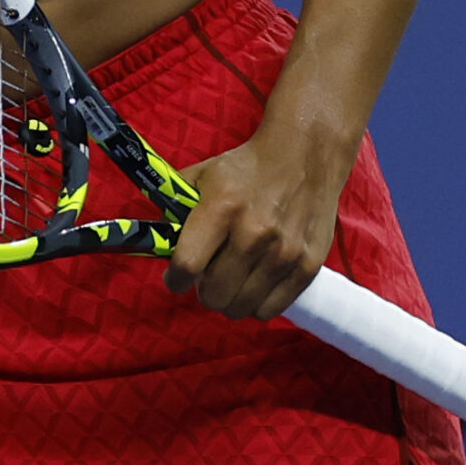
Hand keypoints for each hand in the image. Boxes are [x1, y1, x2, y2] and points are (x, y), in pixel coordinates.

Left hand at [163, 129, 353, 320]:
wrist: (303, 155)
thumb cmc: (246, 168)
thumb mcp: (202, 176)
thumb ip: (176, 209)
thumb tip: (157, 243)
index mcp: (221, 208)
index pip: (187, 264)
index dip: (175, 279)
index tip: (176, 278)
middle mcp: (253, 233)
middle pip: (214, 295)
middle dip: (203, 290)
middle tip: (208, 276)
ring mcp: (284, 252)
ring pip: (240, 307)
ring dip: (229, 299)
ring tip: (231, 280)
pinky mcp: (308, 265)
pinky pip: (270, 309)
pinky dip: (256, 304)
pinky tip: (253, 285)